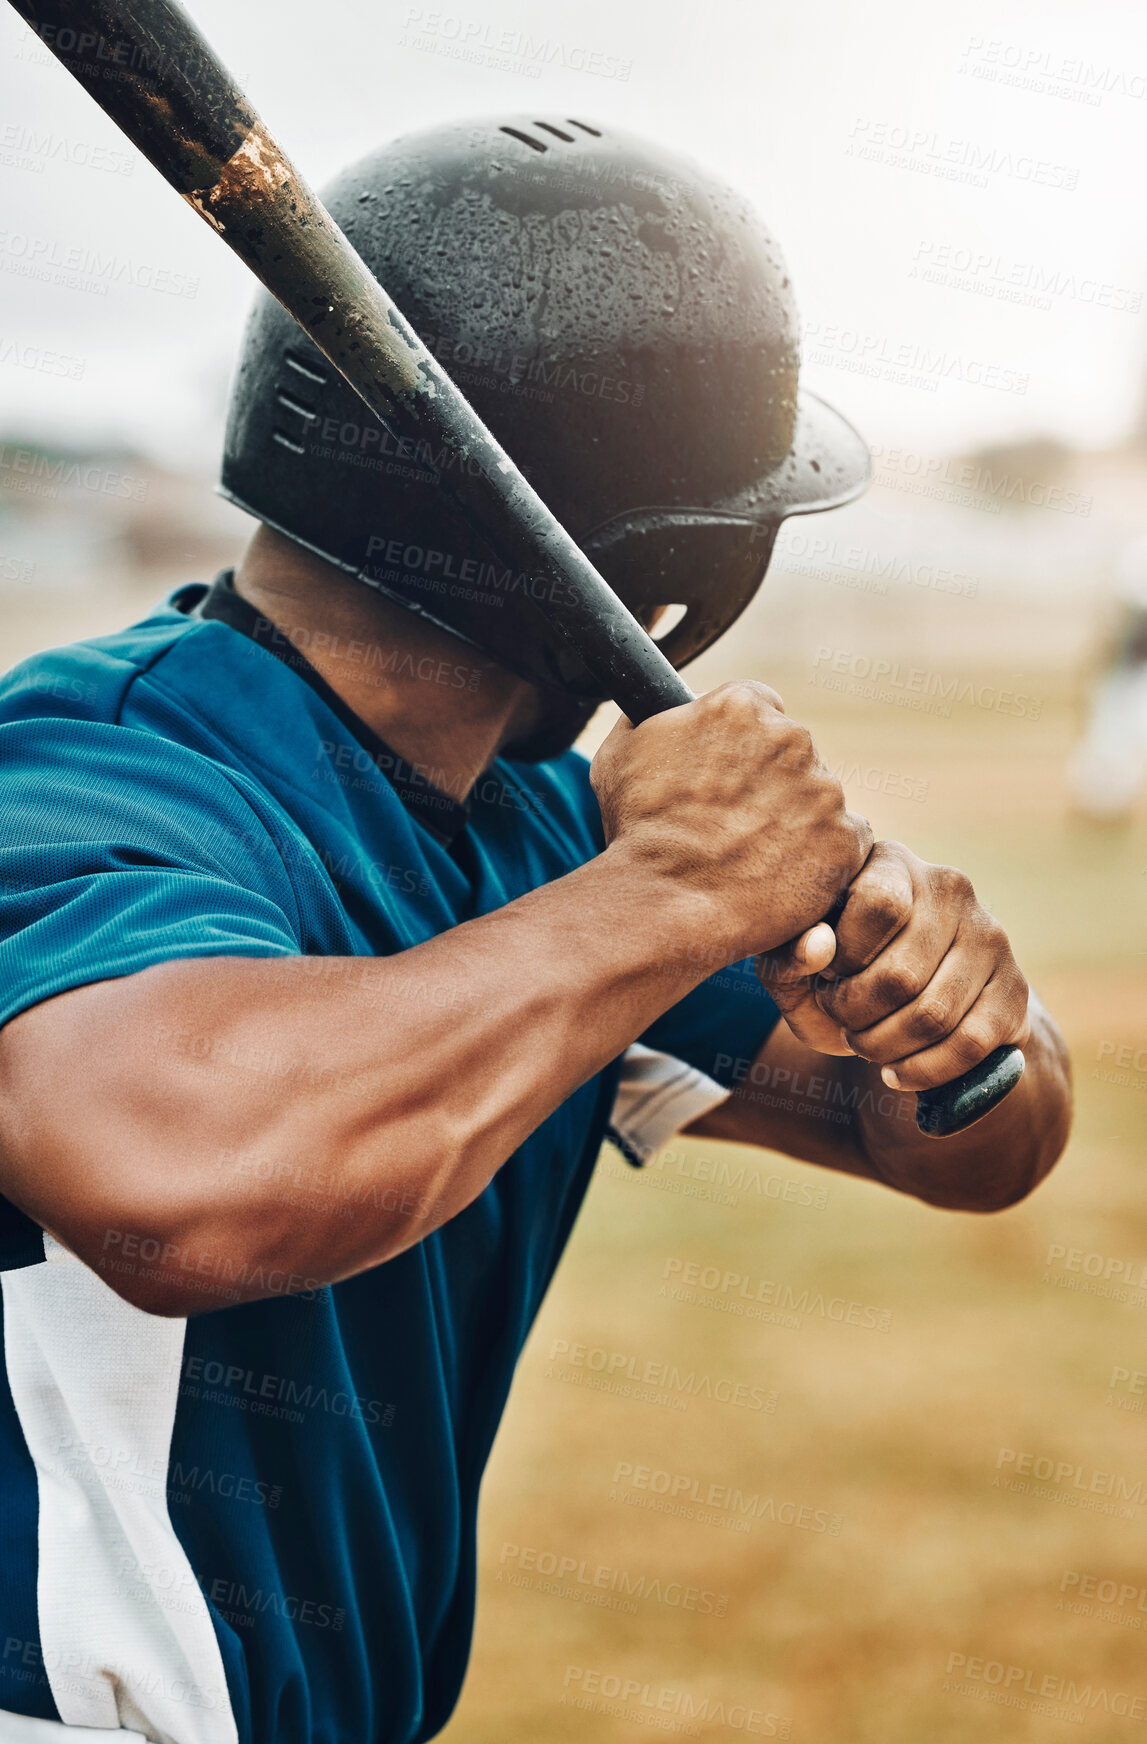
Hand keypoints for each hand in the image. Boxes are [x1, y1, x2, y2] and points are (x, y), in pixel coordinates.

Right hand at [591, 682, 871, 962]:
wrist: (663, 903)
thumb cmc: (636, 833)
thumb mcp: (619, 755)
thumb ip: (652, 720)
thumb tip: (664, 706)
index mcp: (740, 706)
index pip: (759, 708)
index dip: (741, 745)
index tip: (729, 776)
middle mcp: (791, 737)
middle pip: (792, 752)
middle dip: (771, 782)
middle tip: (737, 824)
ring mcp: (824, 789)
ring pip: (819, 798)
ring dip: (797, 820)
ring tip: (755, 857)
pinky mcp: (845, 839)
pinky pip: (845, 842)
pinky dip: (822, 859)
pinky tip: (783, 876)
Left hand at [756, 840, 1030, 1087]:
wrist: (907, 1004)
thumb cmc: (836, 973)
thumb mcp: (797, 962)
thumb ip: (790, 952)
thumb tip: (817, 948)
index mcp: (891, 862)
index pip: (878, 905)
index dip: (845, 957)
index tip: (828, 975)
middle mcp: (950, 888)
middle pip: (901, 975)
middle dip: (856, 1017)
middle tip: (843, 1020)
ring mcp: (990, 937)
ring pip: (933, 1016)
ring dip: (885, 1048)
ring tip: (864, 1044)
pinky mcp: (1015, 989)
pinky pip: (970, 1045)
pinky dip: (924, 1071)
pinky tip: (895, 1072)